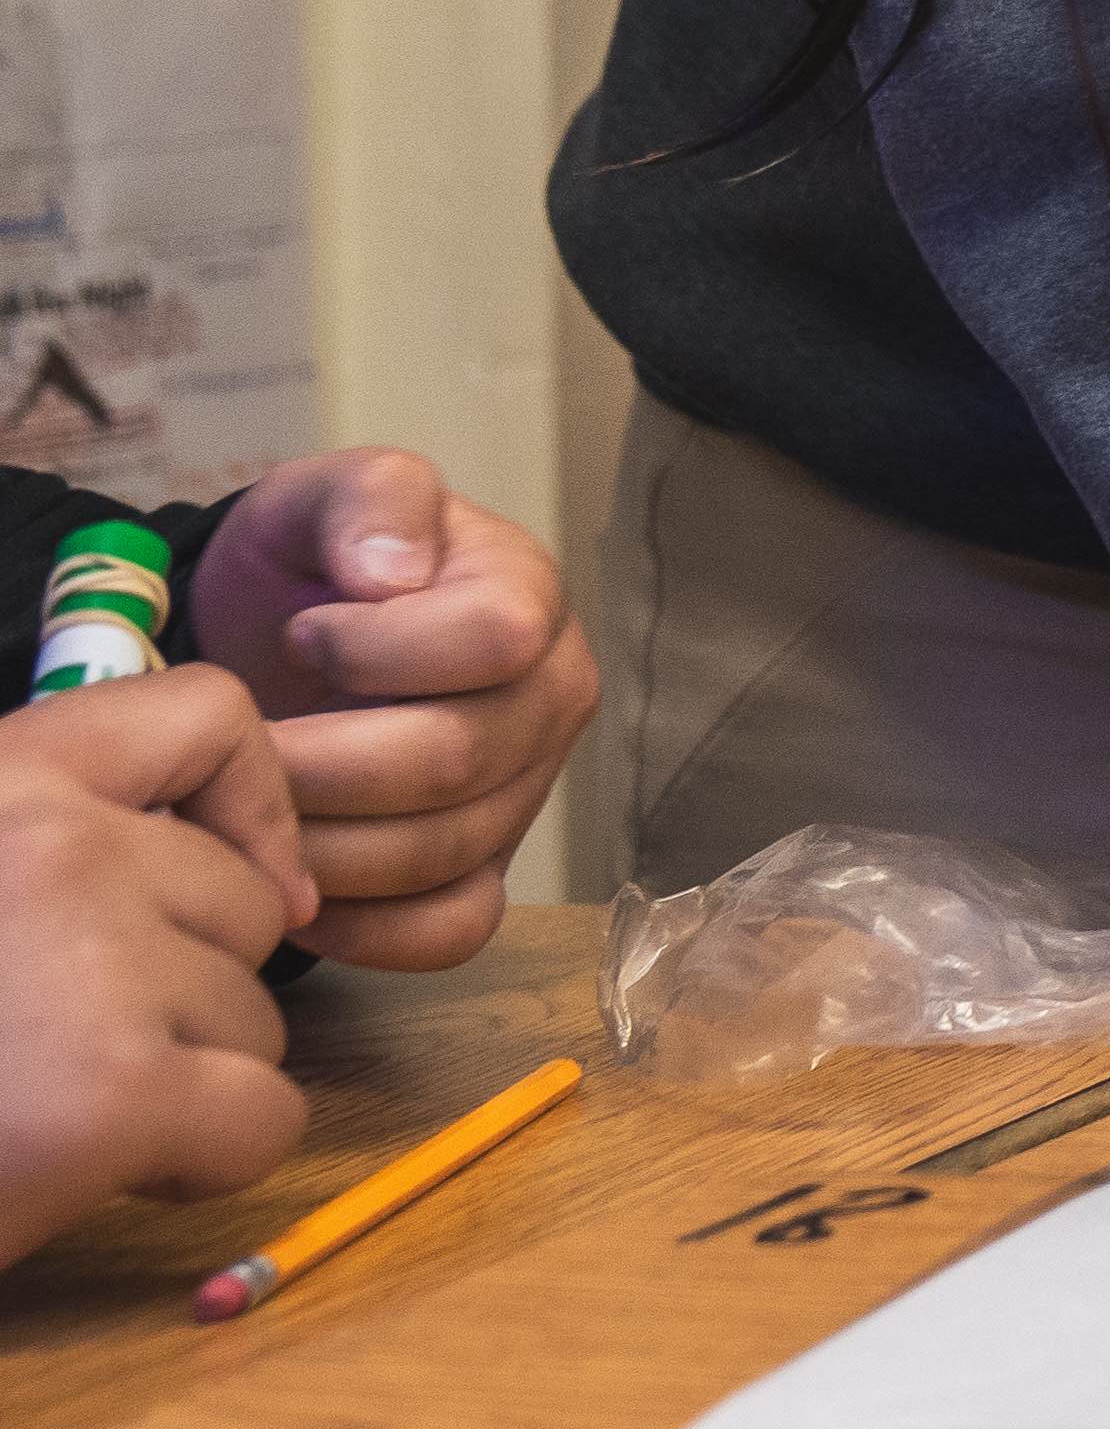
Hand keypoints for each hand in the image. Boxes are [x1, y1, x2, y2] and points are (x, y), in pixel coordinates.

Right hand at [0, 668, 310, 1269]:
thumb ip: (44, 856)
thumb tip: (253, 879)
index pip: (206, 716)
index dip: (248, 812)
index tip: (224, 888)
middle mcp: (48, 843)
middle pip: (245, 903)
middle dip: (188, 987)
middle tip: (67, 1048)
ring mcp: (92, 961)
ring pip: (256, 1016)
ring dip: (185, 1077)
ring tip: (50, 1110)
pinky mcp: (120, 1091)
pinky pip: (265, 1119)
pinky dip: (206, 1162)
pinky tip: (92, 1173)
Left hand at [187, 450, 592, 972]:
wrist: (281, 644)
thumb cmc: (308, 570)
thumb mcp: (320, 498)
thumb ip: (369, 499)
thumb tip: (395, 573)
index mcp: (528, 599)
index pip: (495, 640)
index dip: (382, 650)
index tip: (300, 636)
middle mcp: (550, 701)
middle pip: (457, 760)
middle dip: (322, 767)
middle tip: (239, 754)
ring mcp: (524, 793)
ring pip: (443, 851)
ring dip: (323, 847)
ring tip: (245, 815)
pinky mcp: (487, 870)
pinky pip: (452, 928)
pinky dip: (369, 930)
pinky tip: (296, 892)